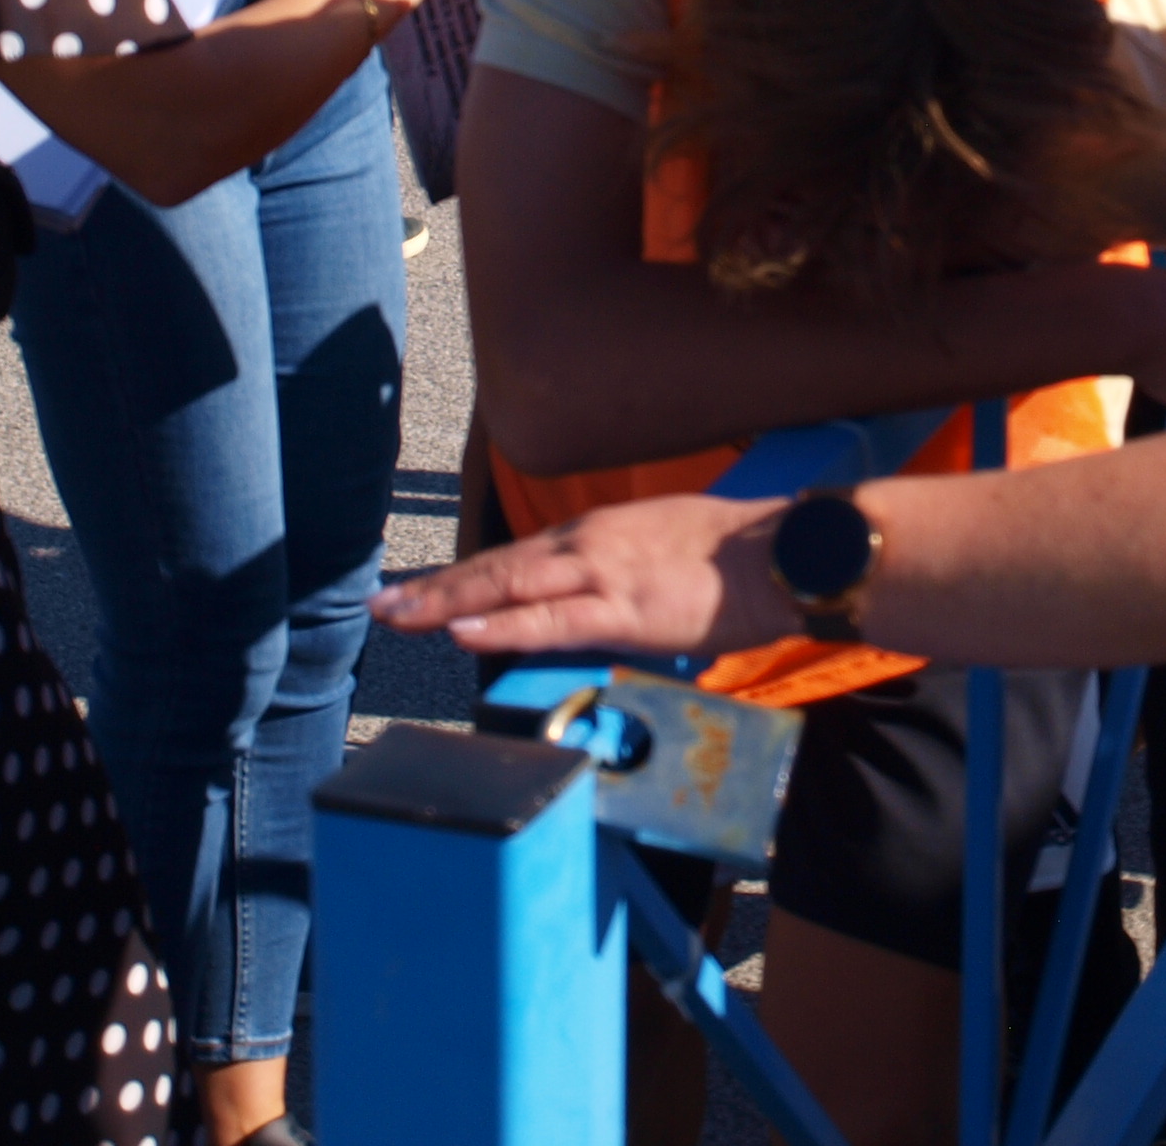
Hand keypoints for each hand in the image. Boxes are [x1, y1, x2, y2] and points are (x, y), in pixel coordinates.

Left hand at [373, 493, 787, 656]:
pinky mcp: (624, 609)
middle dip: (434, 589)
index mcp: (598, 534)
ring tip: (397, 617)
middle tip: (380, 604)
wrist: (785, 552)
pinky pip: (552, 619)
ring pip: (508, 587)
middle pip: (496, 568)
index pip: (515, 558)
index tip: (416, 590)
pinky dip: (503, 623)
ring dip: (447, 603)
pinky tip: (464, 631)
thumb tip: (600, 604)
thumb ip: (622, 577)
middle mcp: (588, 544)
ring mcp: (603, 574)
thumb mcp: (666, 554)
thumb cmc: (738, 559)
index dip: (463, 577)